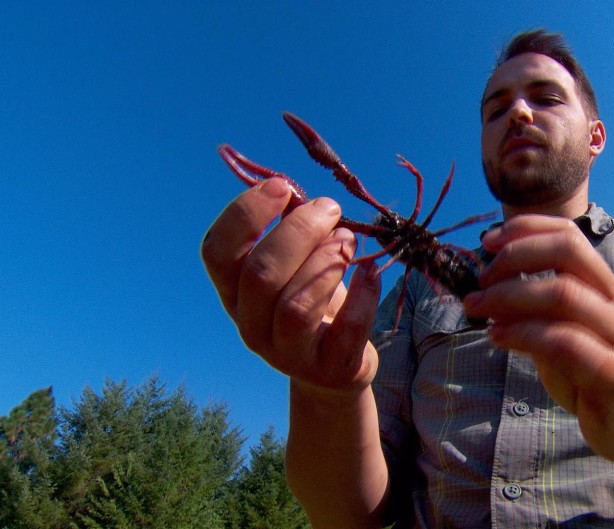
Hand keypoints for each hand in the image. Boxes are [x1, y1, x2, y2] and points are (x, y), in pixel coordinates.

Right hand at [201, 178, 381, 395]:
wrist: (334, 367)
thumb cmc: (310, 301)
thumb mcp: (295, 266)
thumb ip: (290, 231)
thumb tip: (297, 192)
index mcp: (234, 293)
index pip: (217, 253)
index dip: (244, 215)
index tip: (282, 186)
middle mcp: (251, 326)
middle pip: (260, 276)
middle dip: (298, 232)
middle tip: (330, 208)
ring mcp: (288, 354)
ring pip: (296, 307)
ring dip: (326, 262)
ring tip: (348, 239)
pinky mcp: (330, 369)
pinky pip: (347, 330)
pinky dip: (363, 295)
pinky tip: (371, 272)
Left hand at [463, 215, 613, 462]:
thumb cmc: (590, 373)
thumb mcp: (556, 334)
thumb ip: (530, 311)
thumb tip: (485, 288)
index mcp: (602, 285)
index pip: (569, 235)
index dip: (526, 229)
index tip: (487, 242)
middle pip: (568, 252)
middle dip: (516, 257)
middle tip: (481, 282)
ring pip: (565, 294)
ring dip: (511, 296)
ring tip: (478, 309)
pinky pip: (567, 342)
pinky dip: (525, 334)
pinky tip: (498, 337)